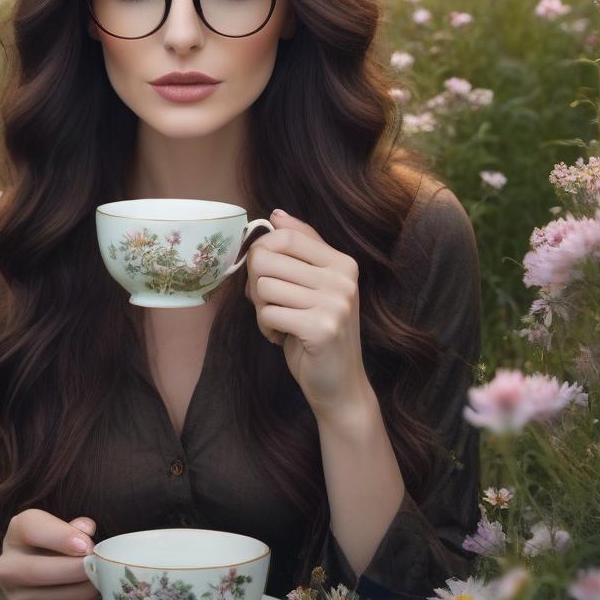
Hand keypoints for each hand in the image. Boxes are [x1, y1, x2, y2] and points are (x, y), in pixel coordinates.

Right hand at [0, 510, 101, 599]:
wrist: (26, 568)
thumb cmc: (50, 540)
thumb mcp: (58, 526)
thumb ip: (72, 527)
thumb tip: (87, 529)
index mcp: (17, 530)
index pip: (32, 529)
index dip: (61, 537)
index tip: (86, 546)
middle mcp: (8, 563)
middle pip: (38, 570)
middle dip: (74, 569)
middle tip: (100, 567)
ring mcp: (14, 592)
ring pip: (50, 594)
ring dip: (82, 588)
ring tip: (103, 578)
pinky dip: (80, 599)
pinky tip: (93, 590)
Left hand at [244, 209, 371, 418]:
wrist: (339, 385)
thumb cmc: (317, 333)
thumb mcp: (313, 286)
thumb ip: (300, 250)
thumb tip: (276, 214)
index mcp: (342, 263)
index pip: (286, 237)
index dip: (262, 253)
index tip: (265, 275)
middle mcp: (343, 279)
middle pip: (268, 259)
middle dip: (257, 283)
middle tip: (271, 304)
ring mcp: (335, 303)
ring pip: (264, 287)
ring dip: (262, 309)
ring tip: (280, 322)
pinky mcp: (322, 327)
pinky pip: (269, 313)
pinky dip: (266, 327)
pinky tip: (282, 336)